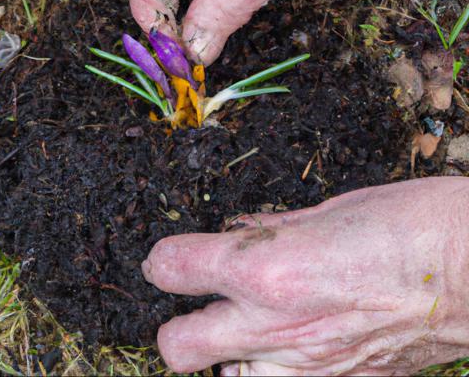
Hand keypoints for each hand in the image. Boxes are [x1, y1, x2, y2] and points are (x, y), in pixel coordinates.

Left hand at [142, 177, 468, 374]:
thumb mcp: (327, 210)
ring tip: (251, 327)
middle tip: (202, 302)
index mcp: (267, 269)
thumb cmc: (407, 224)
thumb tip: (238, 232)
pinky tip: (297, 343)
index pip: (172, 268)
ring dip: (226, 354)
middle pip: (177, 346)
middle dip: (179, 324)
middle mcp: (274, 326)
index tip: (172, 258)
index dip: (165, 260)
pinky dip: (271, 370)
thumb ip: (272, 229)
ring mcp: (305, 369)